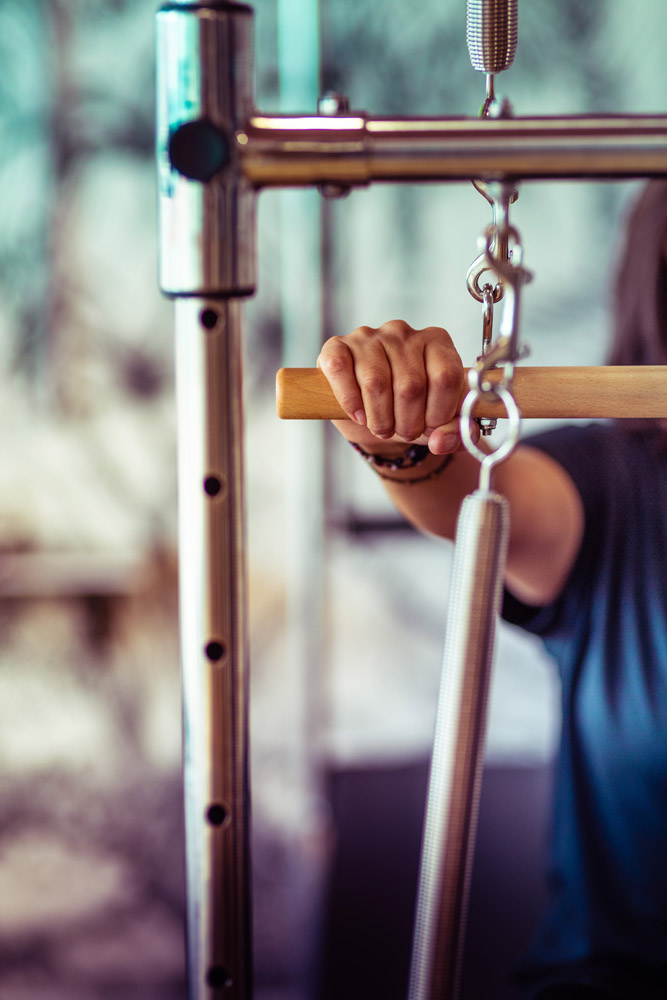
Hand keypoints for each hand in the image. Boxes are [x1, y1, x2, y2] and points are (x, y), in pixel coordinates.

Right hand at [317, 320, 466, 454]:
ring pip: (375, 383)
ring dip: (379, 419)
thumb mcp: (441, 423)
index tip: (432, 426)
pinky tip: (358, 414)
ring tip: (382, 427)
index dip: (439, 413)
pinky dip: (349, 400)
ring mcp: (368, 336)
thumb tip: (441, 441)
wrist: (376, 411)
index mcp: (436, 341)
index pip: (446, 376)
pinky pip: (339, 369)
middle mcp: (402, 332)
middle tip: (404, 432)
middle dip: (408, 423)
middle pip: (410, 385)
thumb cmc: (413, 410)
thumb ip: (455, 433)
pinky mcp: (337, 346)